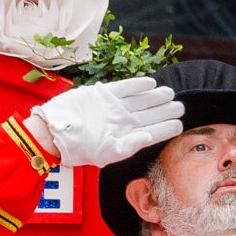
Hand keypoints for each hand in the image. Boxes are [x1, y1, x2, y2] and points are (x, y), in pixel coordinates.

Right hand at [30, 77, 181, 168]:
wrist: (55, 132)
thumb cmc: (80, 147)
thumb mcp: (107, 153)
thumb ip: (129, 145)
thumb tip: (148, 137)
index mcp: (126, 136)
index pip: (152, 132)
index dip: (166, 128)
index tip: (179, 124)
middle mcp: (123, 121)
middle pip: (149, 114)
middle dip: (165, 110)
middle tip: (180, 106)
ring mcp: (114, 107)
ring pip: (140, 100)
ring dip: (155, 96)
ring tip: (169, 93)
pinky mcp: (103, 94)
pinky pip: (124, 88)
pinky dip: (137, 85)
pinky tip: (150, 83)